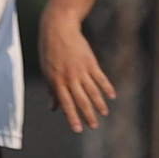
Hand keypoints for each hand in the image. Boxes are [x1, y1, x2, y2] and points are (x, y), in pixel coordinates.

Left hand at [39, 13, 114, 133]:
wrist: (59, 28)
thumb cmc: (49, 51)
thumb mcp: (46, 71)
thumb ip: (51, 90)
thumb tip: (53, 108)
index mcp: (56, 81)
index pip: (65, 103)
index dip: (72, 117)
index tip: (77, 129)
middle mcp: (69, 77)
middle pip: (81, 100)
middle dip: (87, 115)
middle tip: (94, 126)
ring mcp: (81, 70)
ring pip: (92, 91)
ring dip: (99, 104)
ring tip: (104, 114)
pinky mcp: (90, 62)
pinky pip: (100, 78)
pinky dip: (106, 87)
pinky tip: (111, 96)